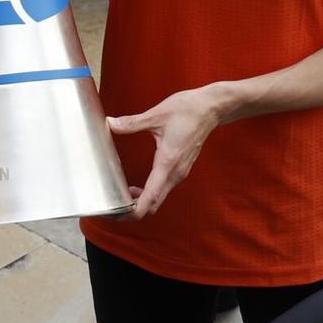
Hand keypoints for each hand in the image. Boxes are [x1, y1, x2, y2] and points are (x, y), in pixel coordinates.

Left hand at [107, 85, 226, 219]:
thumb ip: (132, 123)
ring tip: (122, 196)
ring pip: (159, 198)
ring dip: (141, 202)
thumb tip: (111, 124)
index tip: (118, 214)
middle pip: (154, 205)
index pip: (151, 198)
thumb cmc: (188, 110)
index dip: (133, 211)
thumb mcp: (157, 115)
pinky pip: (164, 189)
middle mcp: (175, 173)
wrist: (211, 108)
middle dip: (133, 211)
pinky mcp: (181, 169)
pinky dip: (149, 194)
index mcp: (168, 162)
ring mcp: (180, 172)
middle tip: (113, 207)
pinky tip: (137, 187)